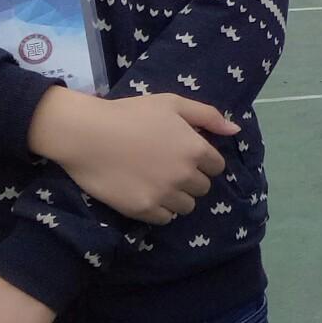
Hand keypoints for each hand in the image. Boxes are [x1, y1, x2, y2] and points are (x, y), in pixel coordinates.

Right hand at [29, 89, 237, 224]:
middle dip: (191, 180)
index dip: (202, 161)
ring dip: (177, 198)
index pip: (217, 167)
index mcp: (195, 149)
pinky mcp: (143, 209)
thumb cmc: (130, 113)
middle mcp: (184, 175)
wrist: (86, 133)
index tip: (184, 156)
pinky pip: (165, 219)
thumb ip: (208, 115)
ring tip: (157, 183)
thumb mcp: (172, 103)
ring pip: (186, 207)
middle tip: (168, 168)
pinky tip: (146, 194)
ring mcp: (164, 194)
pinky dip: (160, 210)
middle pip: (202, 188)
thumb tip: (235, 131)